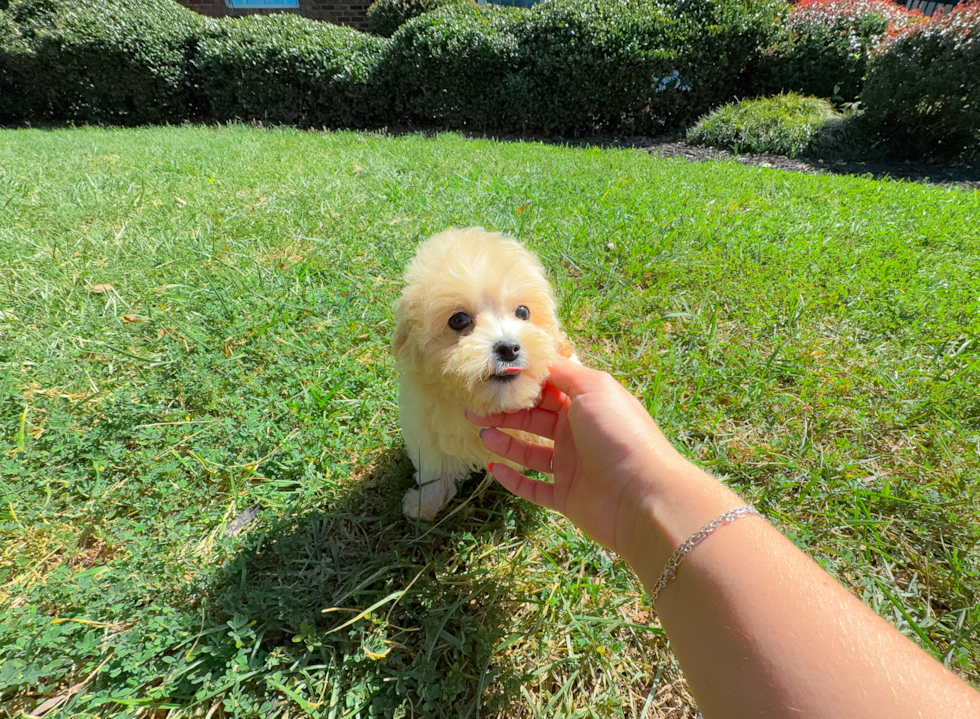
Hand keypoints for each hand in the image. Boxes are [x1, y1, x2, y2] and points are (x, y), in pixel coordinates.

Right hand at [466, 360, 705, 562]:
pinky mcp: (567, 497)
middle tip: (474, 407)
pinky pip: (534, 488)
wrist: (643, 495)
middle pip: (534, 418)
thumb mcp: (593, 388)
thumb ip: (563, 372)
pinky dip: (513, 480)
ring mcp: (573, 466)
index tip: (493, 377)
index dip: (522, 383)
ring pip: (530, 452)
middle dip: (505, 412)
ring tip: (481, 432)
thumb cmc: (620, 434)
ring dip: (505, 441)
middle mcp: (579, 432)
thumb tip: (539, 358)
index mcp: (587, 404)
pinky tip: (494, 468)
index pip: (549, 388)